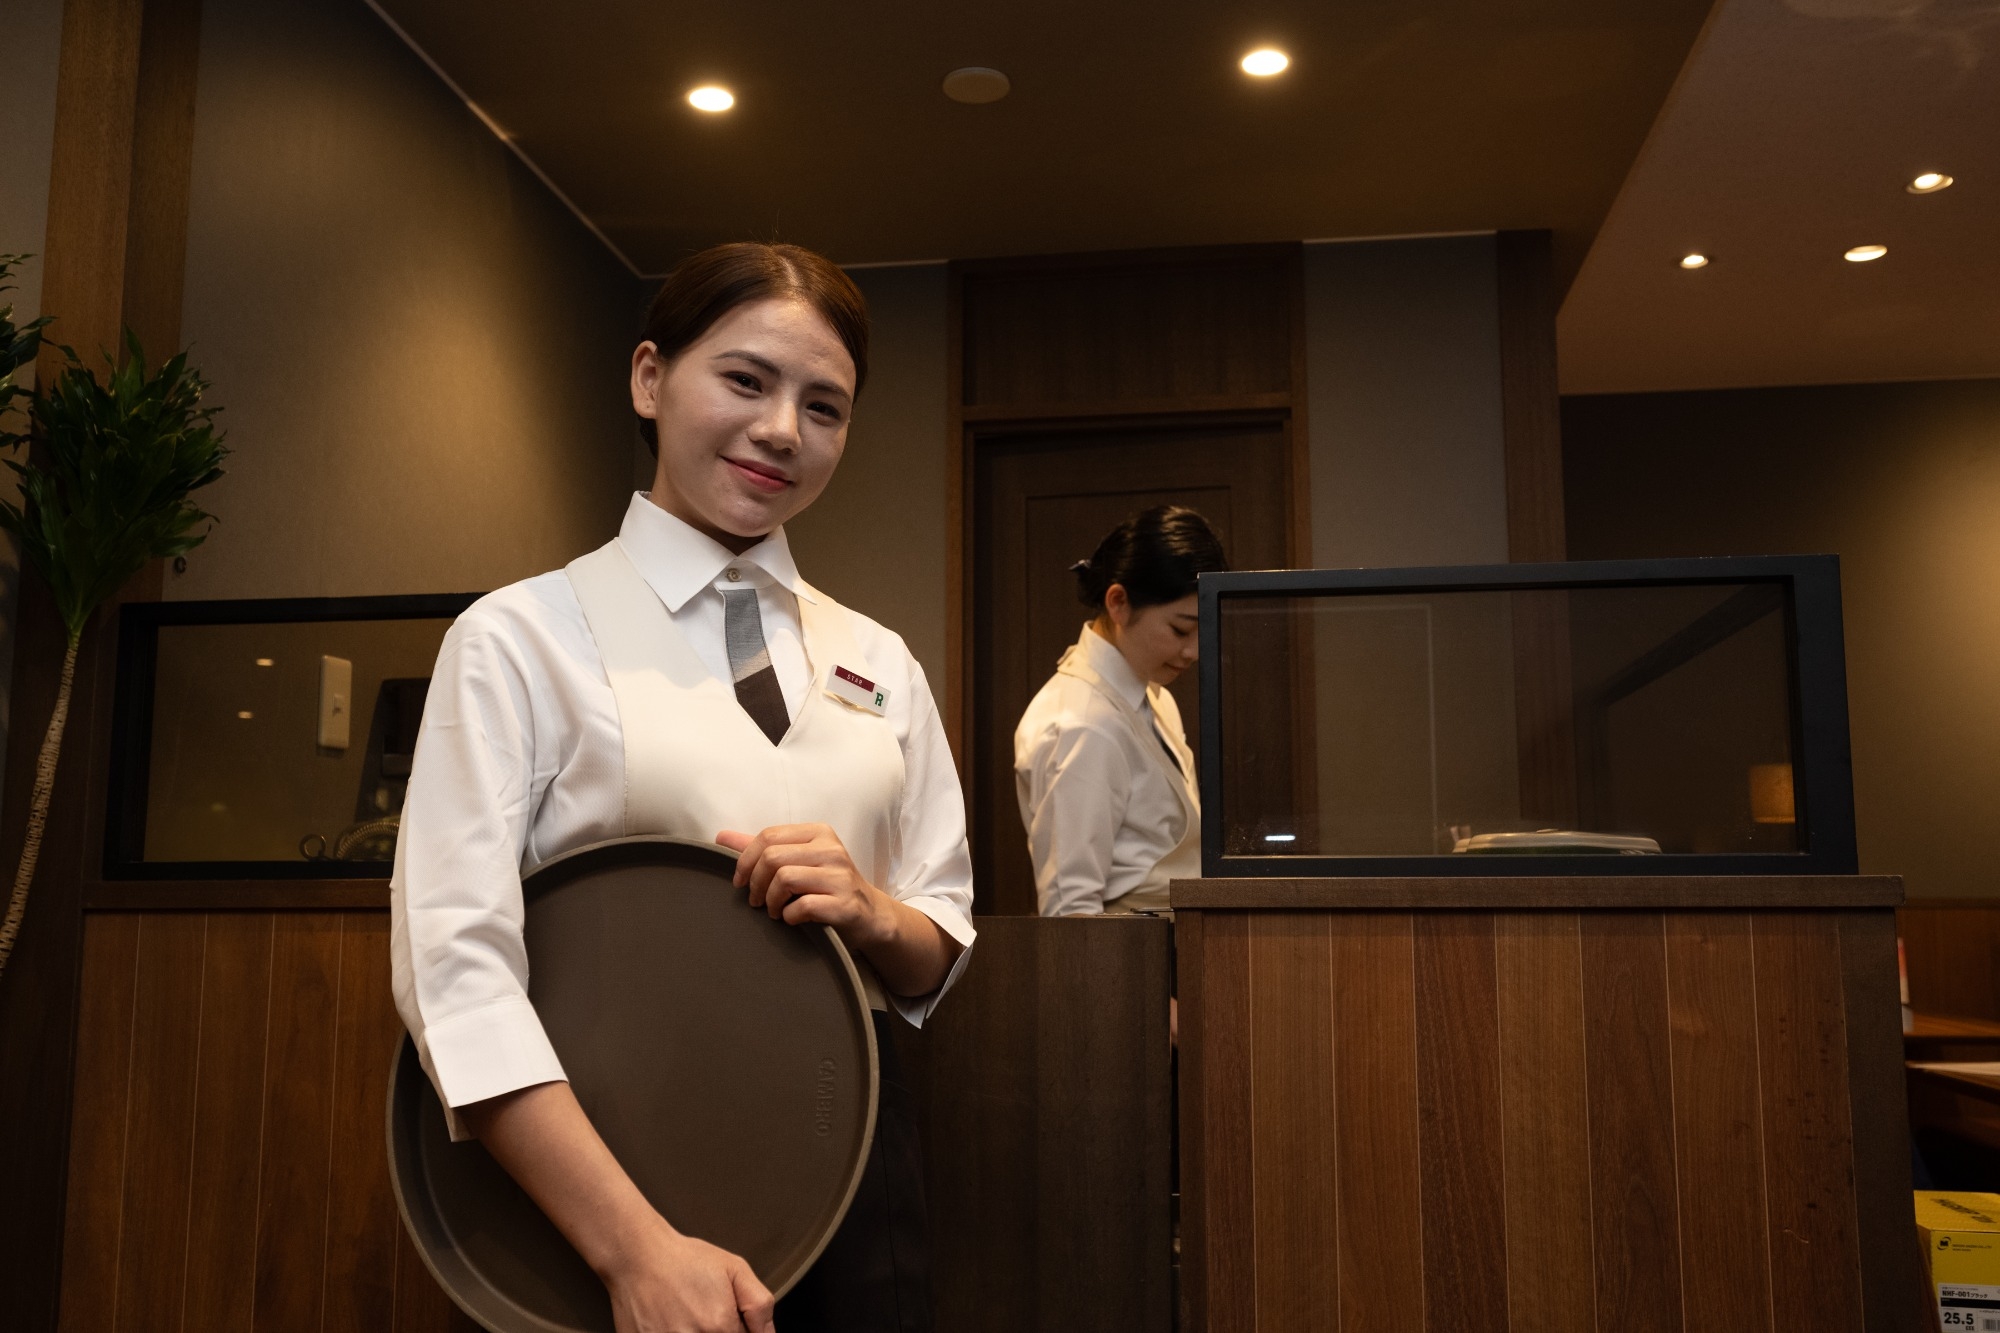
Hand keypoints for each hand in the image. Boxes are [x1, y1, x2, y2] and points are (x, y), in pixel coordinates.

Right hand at [601, 1214, 774, 1332]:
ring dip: (697, 1330)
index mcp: (720, 1325)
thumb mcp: (734, 1268)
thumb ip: (759, 1304)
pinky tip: (672, 1319)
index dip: (738, 1328)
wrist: (639, 1256)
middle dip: (720, 1329)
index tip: (728, 1317)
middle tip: (706, 1311)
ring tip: (687, 1313)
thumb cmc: (684, 1260)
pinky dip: (675, 1331)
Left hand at [716, 823, 892, 949]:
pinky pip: (802, 906)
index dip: (745, 860)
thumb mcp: (798, 861)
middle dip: (755, 883)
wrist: (870, 915)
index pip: (768, 836)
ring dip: (771, 901)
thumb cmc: (828, 886)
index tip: (739, 882)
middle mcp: (832, 849)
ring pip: (784, 879)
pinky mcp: (845, 903)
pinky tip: (792, 919)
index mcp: (819, 832)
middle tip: (756, 901)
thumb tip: (721, 836)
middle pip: (772, 858)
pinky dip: (789, 916)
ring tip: (774, 910)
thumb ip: (761, 848)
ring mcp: (840, 876)